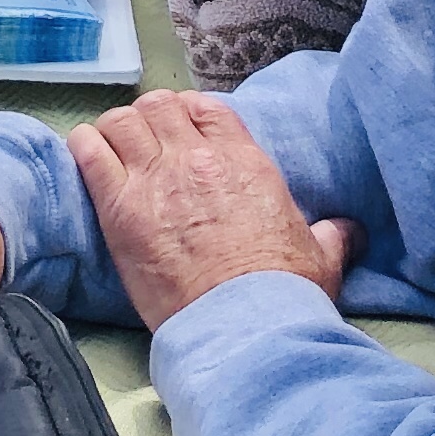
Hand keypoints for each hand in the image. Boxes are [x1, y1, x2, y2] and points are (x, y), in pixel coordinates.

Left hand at [69, 90, 360, 331]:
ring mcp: (155, 180)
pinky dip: (84, 147)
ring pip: (122, 121)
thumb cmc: (283, 295)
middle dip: (150, 119)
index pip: (207, 109)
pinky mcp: (119, 209)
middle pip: (159, 107)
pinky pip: (90, 154)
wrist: (243, 328)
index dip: (190, 113)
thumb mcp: (321, 258)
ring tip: (114, 148)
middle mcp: (196, 159)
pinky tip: (86, 154)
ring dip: (116, 130)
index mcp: (244, 162)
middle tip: (146, 142)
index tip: (184, 128)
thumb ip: (332, 234)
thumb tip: (349, 230)